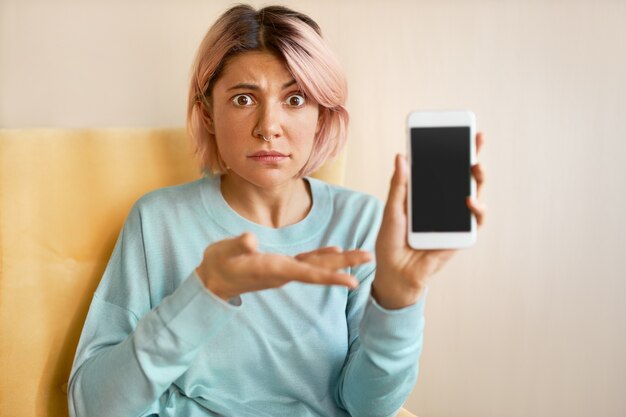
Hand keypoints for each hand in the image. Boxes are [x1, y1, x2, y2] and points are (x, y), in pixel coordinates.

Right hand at [195, 233, 371, 299]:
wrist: (212, 280)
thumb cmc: (217, 265)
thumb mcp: (223, 253)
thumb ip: (238, 246)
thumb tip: (250, 240)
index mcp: (273, 269)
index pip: (307, 274)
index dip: (331, 277)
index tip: (353, 281)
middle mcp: (284, 272)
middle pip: (320, 270)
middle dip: (345, 265)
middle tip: (370, 258)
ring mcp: (284, 269)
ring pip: (317, 265)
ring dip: (340, 261)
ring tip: (362, 255)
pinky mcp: (281, 265)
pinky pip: (307, 261)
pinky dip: (323, 256)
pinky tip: (335, 251)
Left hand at [372, 132, 486, 308]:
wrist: (395, 273)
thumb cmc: (391, 242)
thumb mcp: (392, 210)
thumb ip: (399, 185)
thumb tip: (402, 156)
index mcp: (426, 195)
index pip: (442, 169)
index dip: (452, 151)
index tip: (460, 132)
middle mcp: (443, 205)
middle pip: (463, 177)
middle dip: (473, 157)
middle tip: (476, 141)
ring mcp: (453, 220)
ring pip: (475, 195)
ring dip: (479, 179)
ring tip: (475, 167)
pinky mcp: (460, 236)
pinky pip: (475, 221)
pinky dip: (477, 209)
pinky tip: (469, 200)